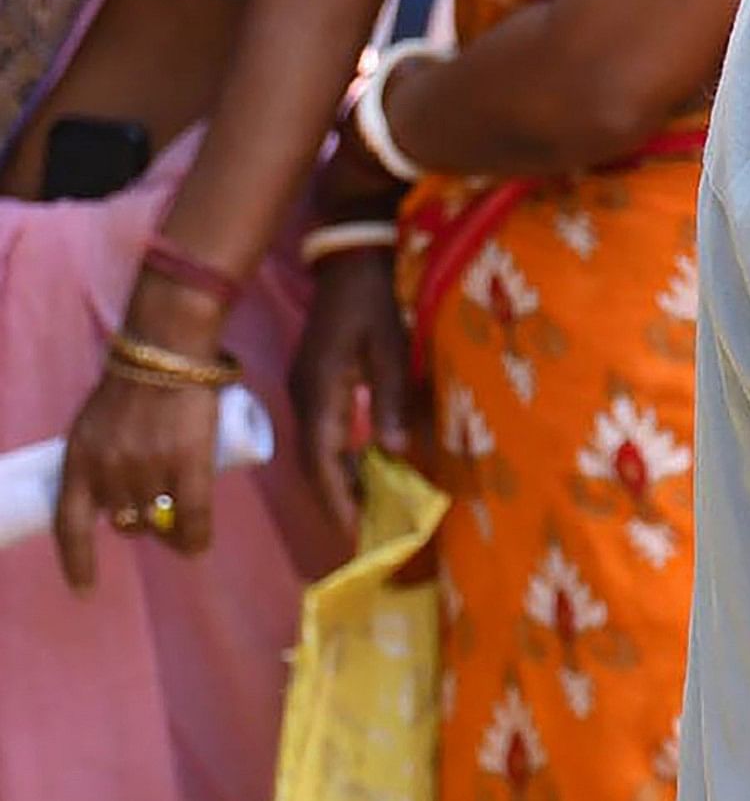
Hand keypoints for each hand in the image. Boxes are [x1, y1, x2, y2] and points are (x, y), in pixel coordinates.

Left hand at [52, 352, 227, 590]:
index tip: (83, 590)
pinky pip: (191, 516)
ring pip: (157, 519)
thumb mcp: (95, 425)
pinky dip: (194, 537)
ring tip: (180, 527)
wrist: (168, 351)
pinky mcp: (188, 462)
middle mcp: (109, 470)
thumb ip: (101, 459)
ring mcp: (149, 467)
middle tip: (154, 516)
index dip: (76, 562)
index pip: (69, 526)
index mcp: (78, 461)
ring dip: (167, 530)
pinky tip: (196, 548)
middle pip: (122, 521)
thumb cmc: (133, 383)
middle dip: (137, 526)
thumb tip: (117, 497)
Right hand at [290, 249, 419, 530]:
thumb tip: (394, 452)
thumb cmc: (376, 303)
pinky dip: (341, 459)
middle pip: (316, 464)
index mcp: (320, 393)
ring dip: (340, 483)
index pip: (323, 460)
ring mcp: (306, 392)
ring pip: (319, 451)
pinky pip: (324, 434)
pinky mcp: (314, 385)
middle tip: (365, 537)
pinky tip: (364, 473)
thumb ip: (391, 398)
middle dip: (337, 501)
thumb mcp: (392, 347)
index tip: (354, 533)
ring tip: (368, 515)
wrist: (350, 263)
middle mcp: (304, 399)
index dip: (337, 499)